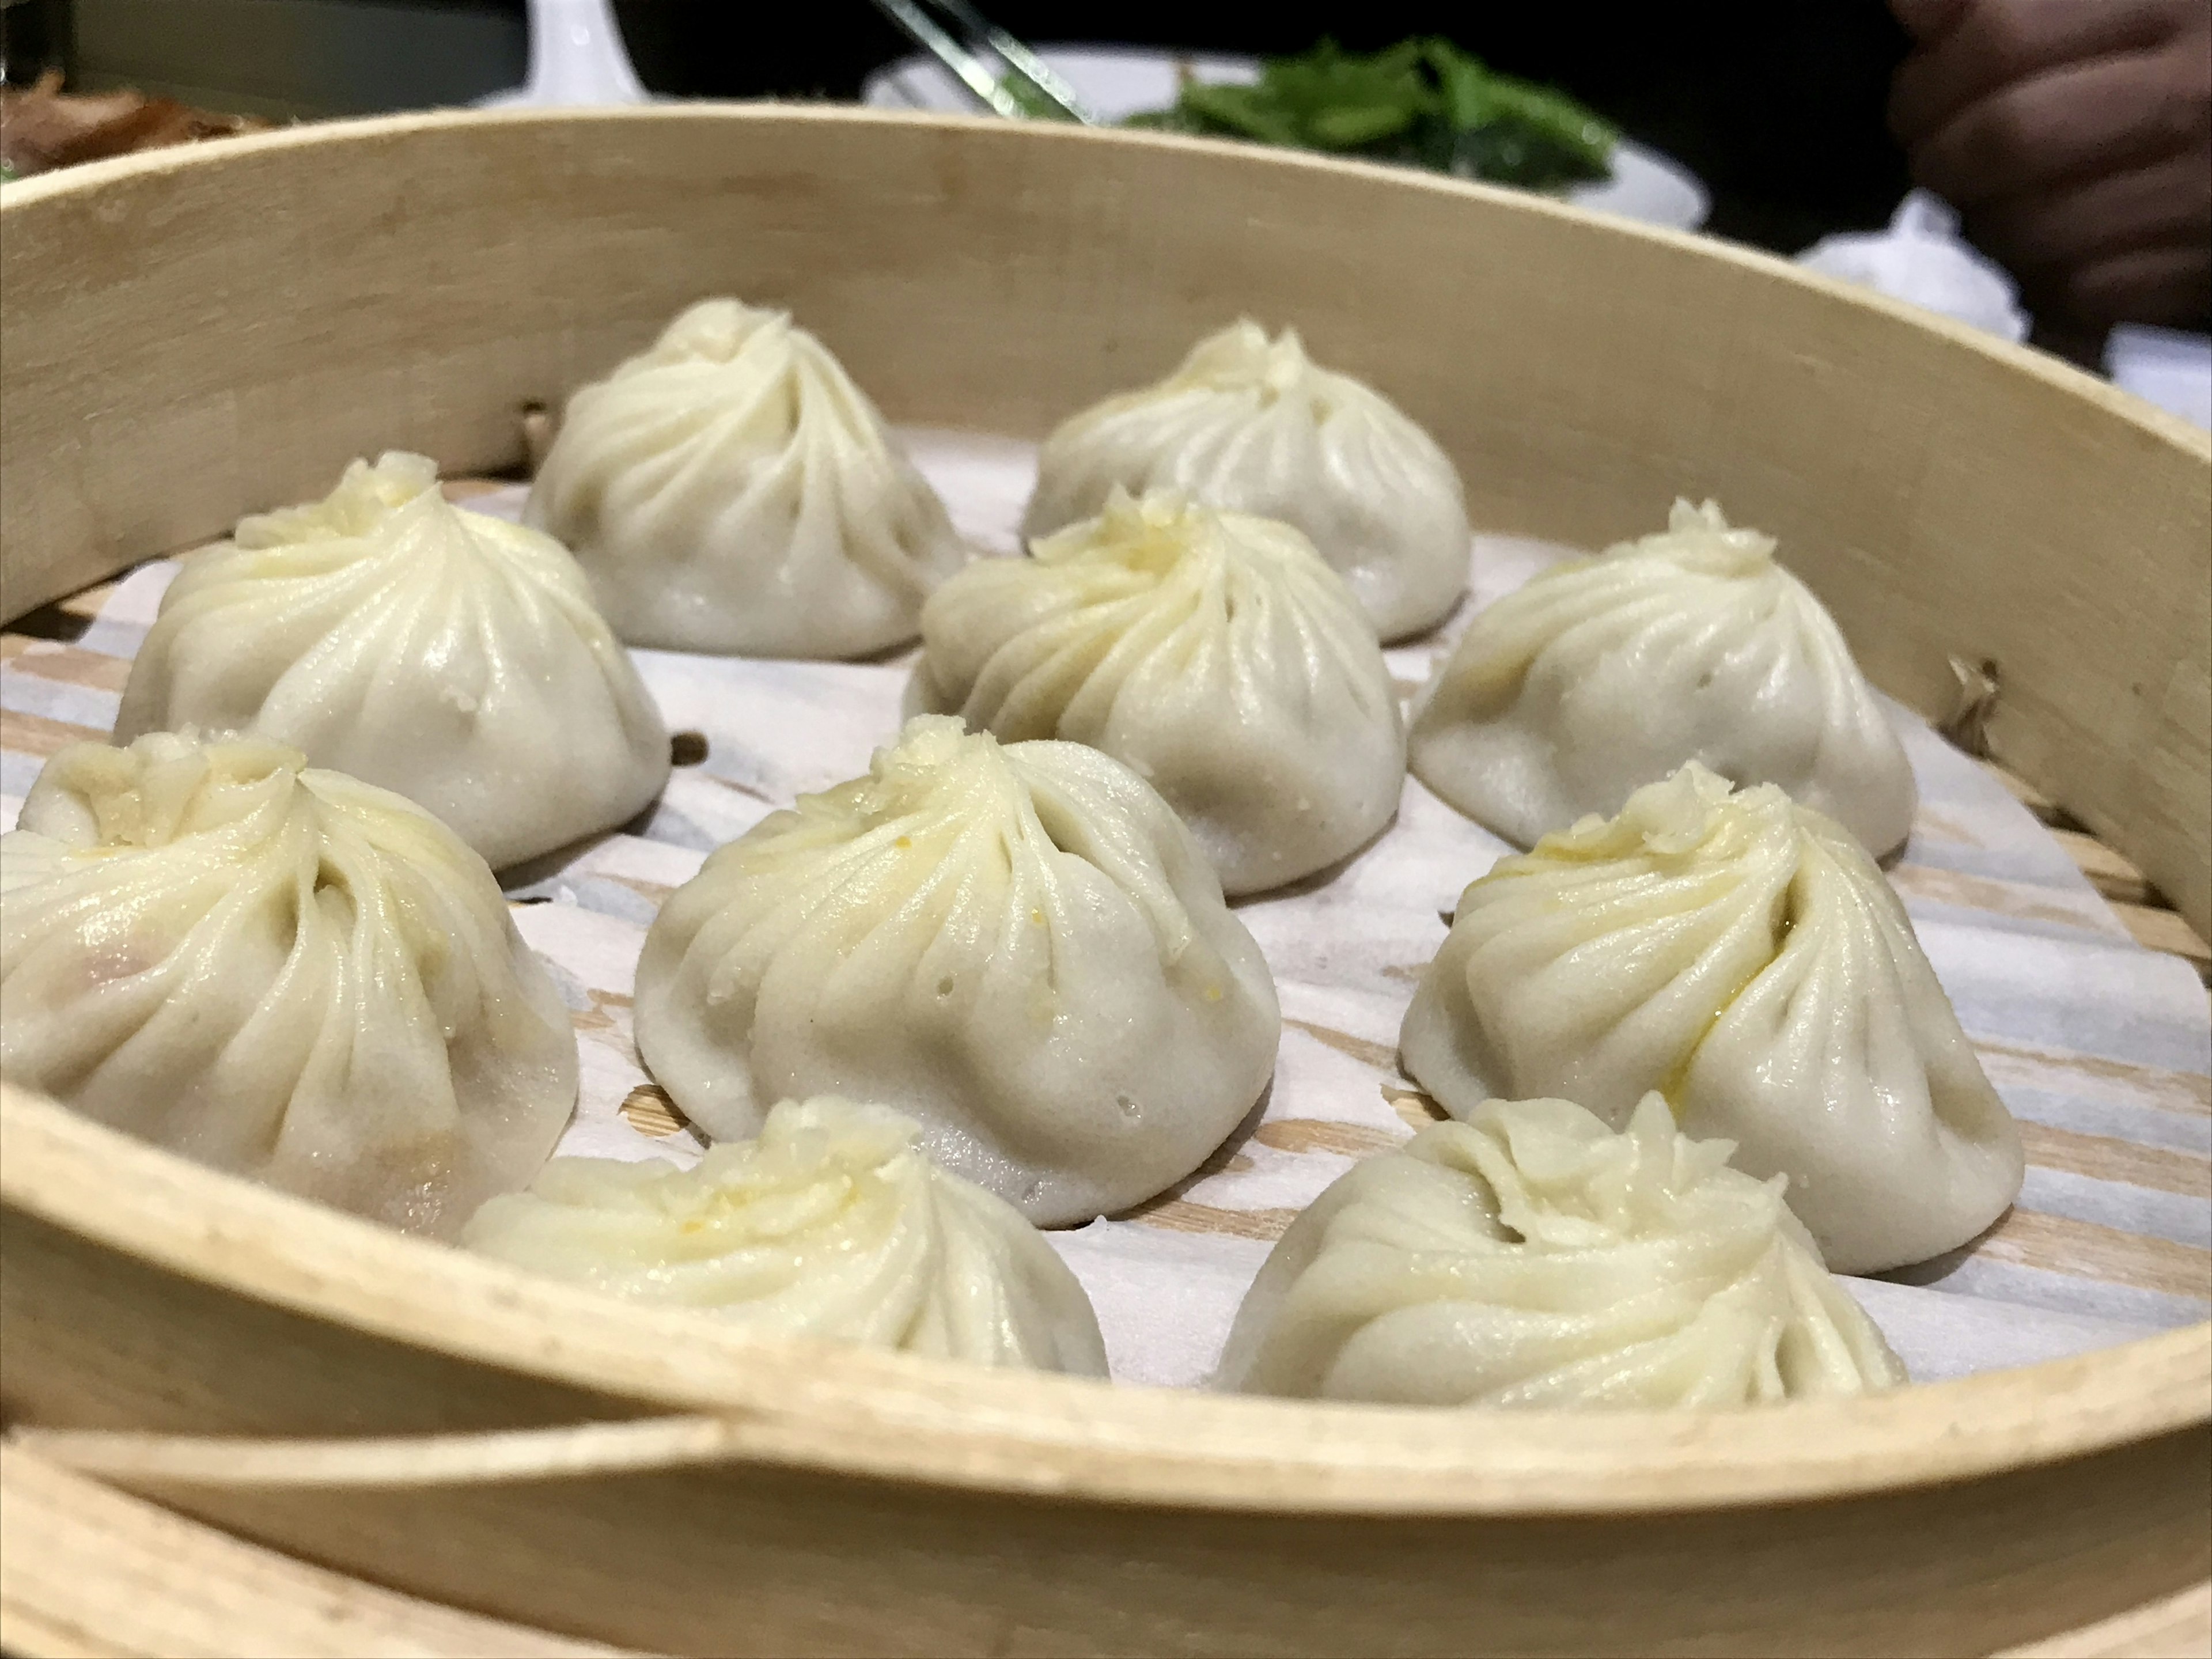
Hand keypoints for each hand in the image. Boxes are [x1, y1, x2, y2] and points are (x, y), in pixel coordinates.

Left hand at [1889, 0, 2210, 329]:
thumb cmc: (2174, 65)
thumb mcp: (2115, 4)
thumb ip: (2007, 3)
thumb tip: (1910, 1)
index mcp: (2172, 2)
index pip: (2001, 38)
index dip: (1929, 77)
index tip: (1918, 94)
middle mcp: (2194, 91)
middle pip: (2006, 138)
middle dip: (1941, 158)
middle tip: (1936, 158)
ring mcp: (2202, 187)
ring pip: (2029, 225)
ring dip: (1983, 225)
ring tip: (1990, 203)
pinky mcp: (2197, 268)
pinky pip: (2075, 289)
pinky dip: (2039, 281)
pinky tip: (2044, 250)